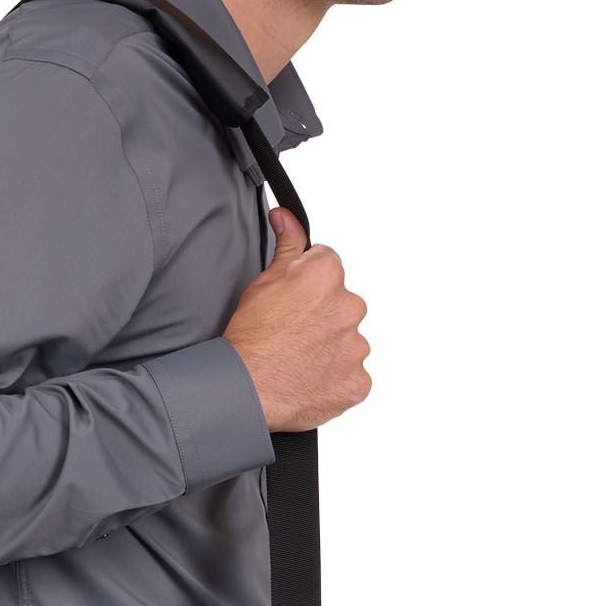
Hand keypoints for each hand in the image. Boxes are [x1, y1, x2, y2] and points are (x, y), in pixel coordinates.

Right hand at [220, 205, 371, 431]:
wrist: (246, 388)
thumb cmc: (251, 337)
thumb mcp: (263, 280)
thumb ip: (286, 244)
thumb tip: (286, 217)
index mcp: (327, 276)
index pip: (328, 268)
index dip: (307, 285)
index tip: (293, 303)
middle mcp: (350, 307)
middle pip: (341, 305)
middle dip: (322, 317)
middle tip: (292, 334)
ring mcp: (357, 347)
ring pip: (348, 342)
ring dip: (329, 349)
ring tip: (298, 360)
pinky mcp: (358, 381)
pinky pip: (352, 376)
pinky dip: (335, 379)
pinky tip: (309, 379)